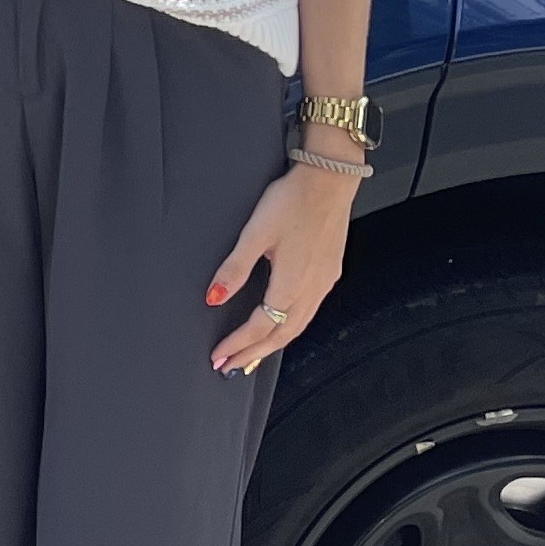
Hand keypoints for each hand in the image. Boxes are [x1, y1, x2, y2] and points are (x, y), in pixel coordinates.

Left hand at [207, 157, 354, 374]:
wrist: (330, 179)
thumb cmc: (294, 199)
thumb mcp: (255, 232)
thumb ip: (234, 268)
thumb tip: (214, 298)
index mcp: (291, 283)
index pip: (261, 327)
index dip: (238, 345)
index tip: (220, 357)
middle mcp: (311, 289)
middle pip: (281, 335)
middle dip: (253, 354)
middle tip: (231, 367)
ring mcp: (324, 282)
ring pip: (298, 327)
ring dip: (272, 345)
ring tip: (252, 356)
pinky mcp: (330, 272)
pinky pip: (309, 313)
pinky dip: (291, 328)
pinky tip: (282, 327)